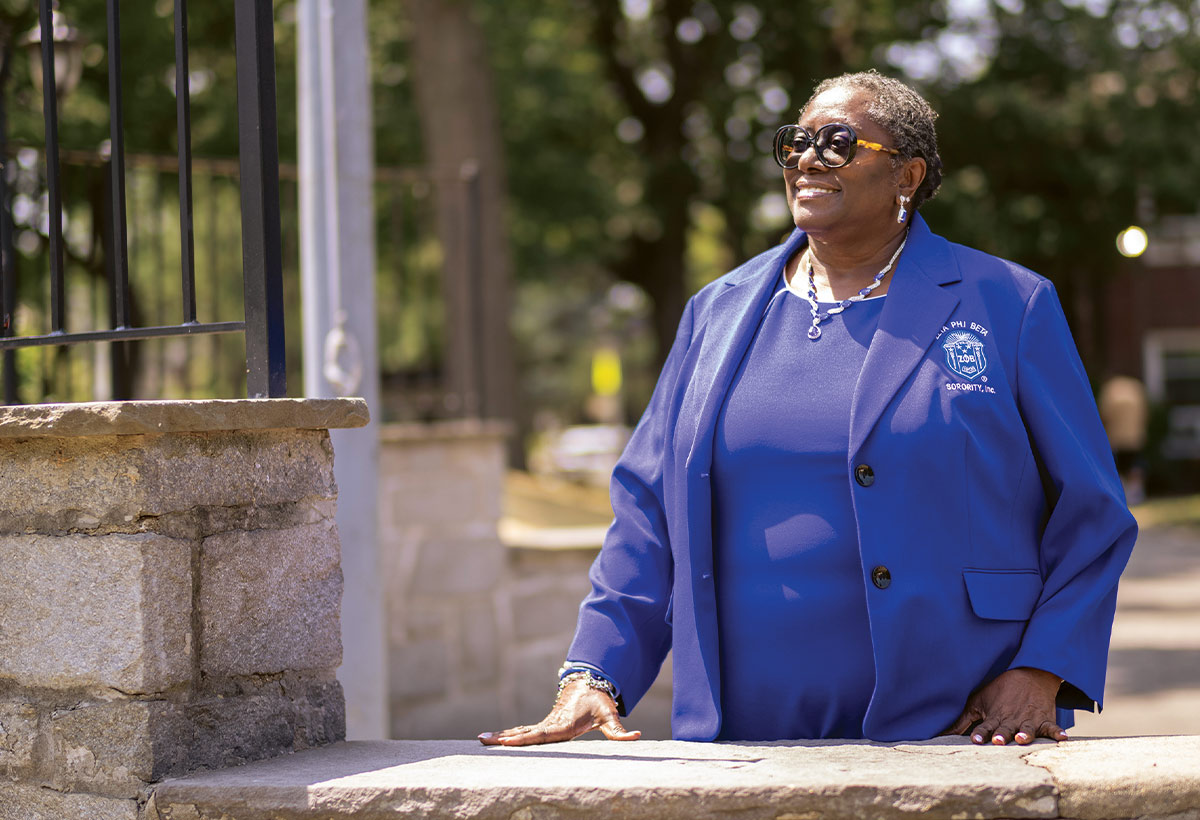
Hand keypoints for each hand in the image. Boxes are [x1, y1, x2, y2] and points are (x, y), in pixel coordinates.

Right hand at [478, 679, 640, 745]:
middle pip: (523, 732)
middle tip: (483, 740)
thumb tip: (636, 736)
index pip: (539, 734)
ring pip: (521, 730)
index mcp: (561, 725)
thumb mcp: (609, 716)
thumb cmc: (599, 702)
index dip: (522, 738)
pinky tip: (499, 739)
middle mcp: (550, 725)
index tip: (506, 740)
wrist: (591, 684)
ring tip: (483, 740)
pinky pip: (525, 730)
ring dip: (503, 735)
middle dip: (503, 737)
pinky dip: (511, 734)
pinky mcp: (546, 724)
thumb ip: (620, 731)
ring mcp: (546, 724)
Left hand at [944, 667, 1066, 745]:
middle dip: (1001, 734)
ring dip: (1025, 734)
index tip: (975, 739)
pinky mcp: (1044, 719)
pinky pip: (1052, 727)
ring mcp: (1029, 720)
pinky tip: (1063, 738)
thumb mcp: (978, 701)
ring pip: (1027, 729)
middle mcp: (1012, 720)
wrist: (1029, 674)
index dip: (981, 733)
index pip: (985, 727)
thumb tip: (942, 732)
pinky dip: (1057, 732)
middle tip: (998, 741)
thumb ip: (963, 719)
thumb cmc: (999, 691)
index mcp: (995, 717)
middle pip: (1006, 729)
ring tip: (1022, 739)